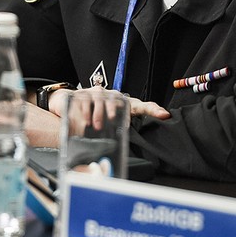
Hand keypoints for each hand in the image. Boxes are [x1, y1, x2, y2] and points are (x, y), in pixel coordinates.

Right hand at [48, 87, 170, 122]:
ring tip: (95, 125)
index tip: (163, 115)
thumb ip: (120, 131)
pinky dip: (85, 112)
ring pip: (99, 99)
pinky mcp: (82, 94)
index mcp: (122, 102)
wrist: (72, 102)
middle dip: (113, 110)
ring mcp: (96, 93)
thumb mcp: (109, 122)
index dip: (153, 109)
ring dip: (98, 113)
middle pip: (117, 99)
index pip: (141, 105)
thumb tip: (133, 143)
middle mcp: (111, 95)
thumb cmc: (95, 113)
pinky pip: (85, 101)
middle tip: (111, 120)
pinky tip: (85, 121)